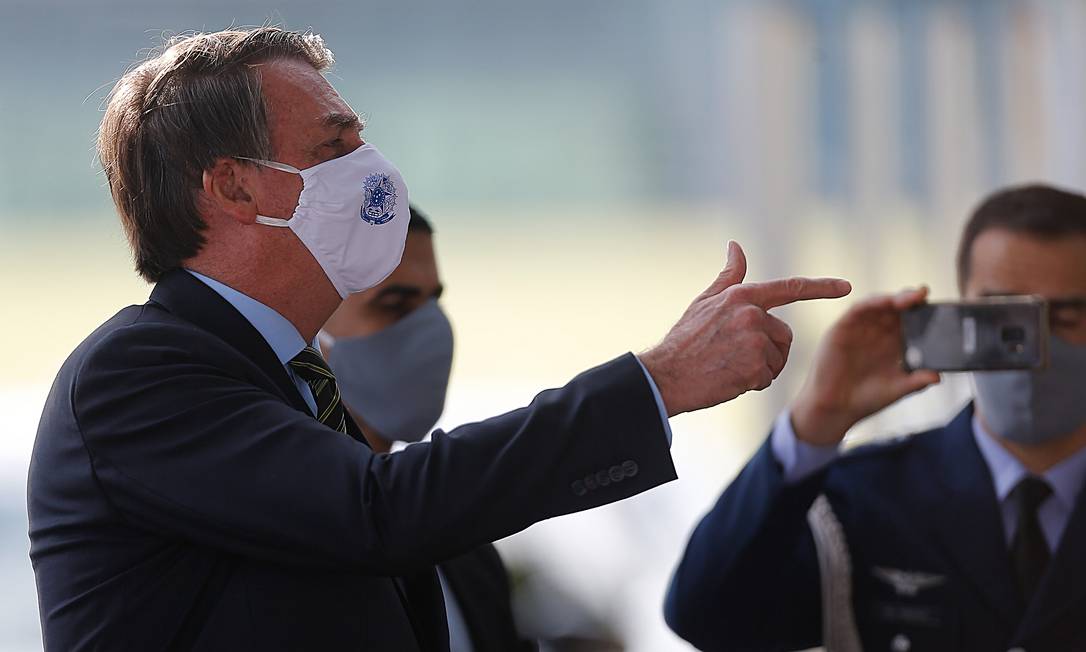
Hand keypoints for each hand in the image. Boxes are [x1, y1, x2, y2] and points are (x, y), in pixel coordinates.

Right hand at [639, 241, 851, 416]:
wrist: (665, 375)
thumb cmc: (684, 339)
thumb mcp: (705, 301)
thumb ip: (730, 276)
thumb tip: (736, 246)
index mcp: (743, 296)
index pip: (790, 288)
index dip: (821, 287)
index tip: (846, 286)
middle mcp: (752, 314)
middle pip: (783, 335)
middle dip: (768, 349)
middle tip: (733, 355)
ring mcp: (754, 341)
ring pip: (778, 358)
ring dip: (761, 367)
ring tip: (729, 366)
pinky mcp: (754, 367)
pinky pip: (768, 377)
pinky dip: (752, 383)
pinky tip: (729, 379)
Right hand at [789, 287, 940, 445]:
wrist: (834, 408)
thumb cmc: (865, 399)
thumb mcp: (897, 389)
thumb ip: (916, 381)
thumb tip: (938, 376)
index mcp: (894, 345)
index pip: (911, 322)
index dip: (923, 313)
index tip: (940, 310)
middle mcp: (878, 333)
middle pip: (897, 309)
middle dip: (912, 301)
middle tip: (924, 296)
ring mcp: (860, 329)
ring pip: (880, 305)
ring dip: (895, 298)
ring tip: (911, 297)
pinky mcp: (842, 328)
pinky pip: (859, 309)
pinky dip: (873, 302)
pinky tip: (886, 301)